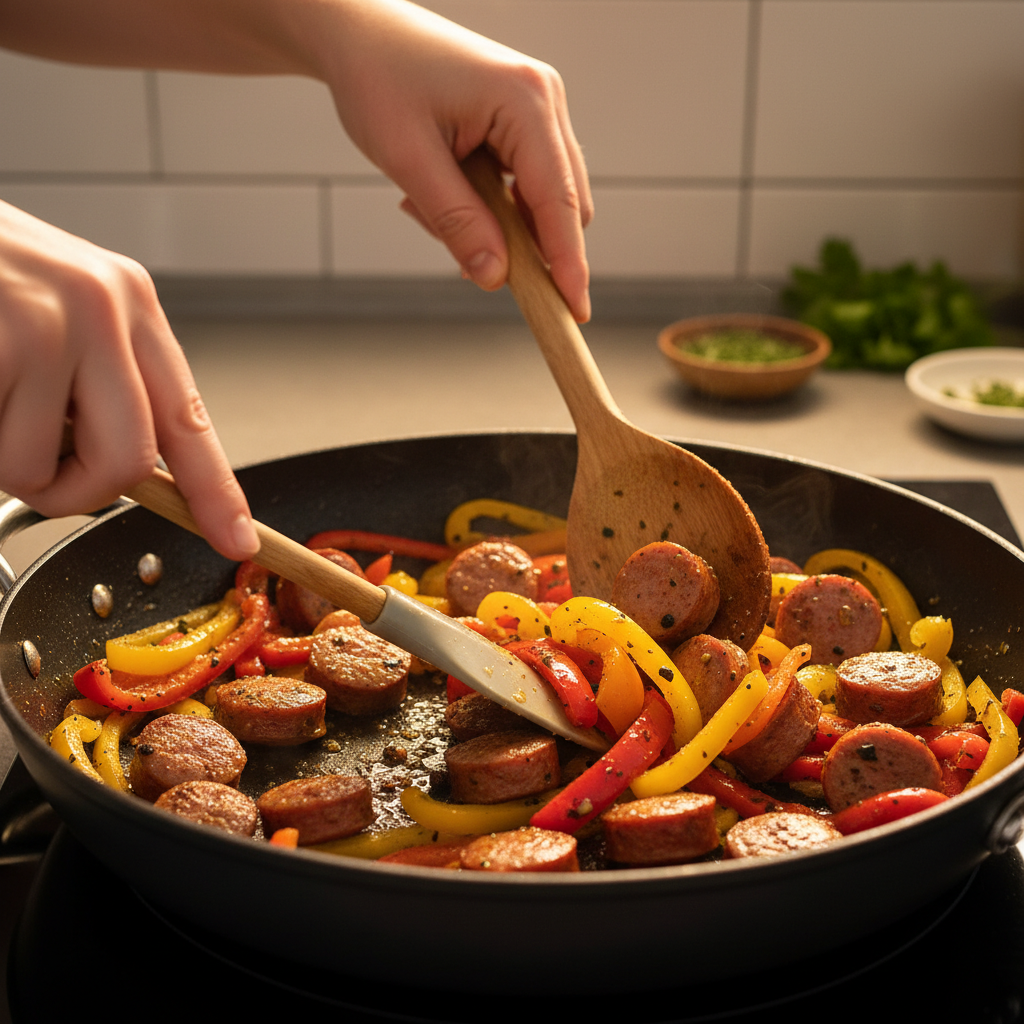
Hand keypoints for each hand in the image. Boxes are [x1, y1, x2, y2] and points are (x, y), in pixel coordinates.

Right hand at [0, 200, 258, 559]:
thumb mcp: (54, 308)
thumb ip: (98, 380)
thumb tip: (124, 468)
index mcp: (128, 303)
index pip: (187, 418)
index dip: (215, 491)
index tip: (237, 539)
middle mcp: (102, 308)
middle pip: (126, 463)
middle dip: (73, 491)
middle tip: (35, 470)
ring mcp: (48, 321)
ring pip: (38, 467)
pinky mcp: (1, 336)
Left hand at [308, 0, 593, 320]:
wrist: (358, 31)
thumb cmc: (378, 76)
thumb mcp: (409, 159)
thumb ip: (457, 221)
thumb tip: (495, 278)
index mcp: (525, 100)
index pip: (559, 201)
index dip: (567, 262)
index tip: (574, 310)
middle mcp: (543, 100)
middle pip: (562, 204)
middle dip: (523, 246)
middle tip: (468, 265)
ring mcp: (536, 109)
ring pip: (540, 198)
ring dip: (498, 225)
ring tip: (430, 206)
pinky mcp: (520, 121)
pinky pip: (521, 184)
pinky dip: (490, 206)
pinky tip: (444, 194)